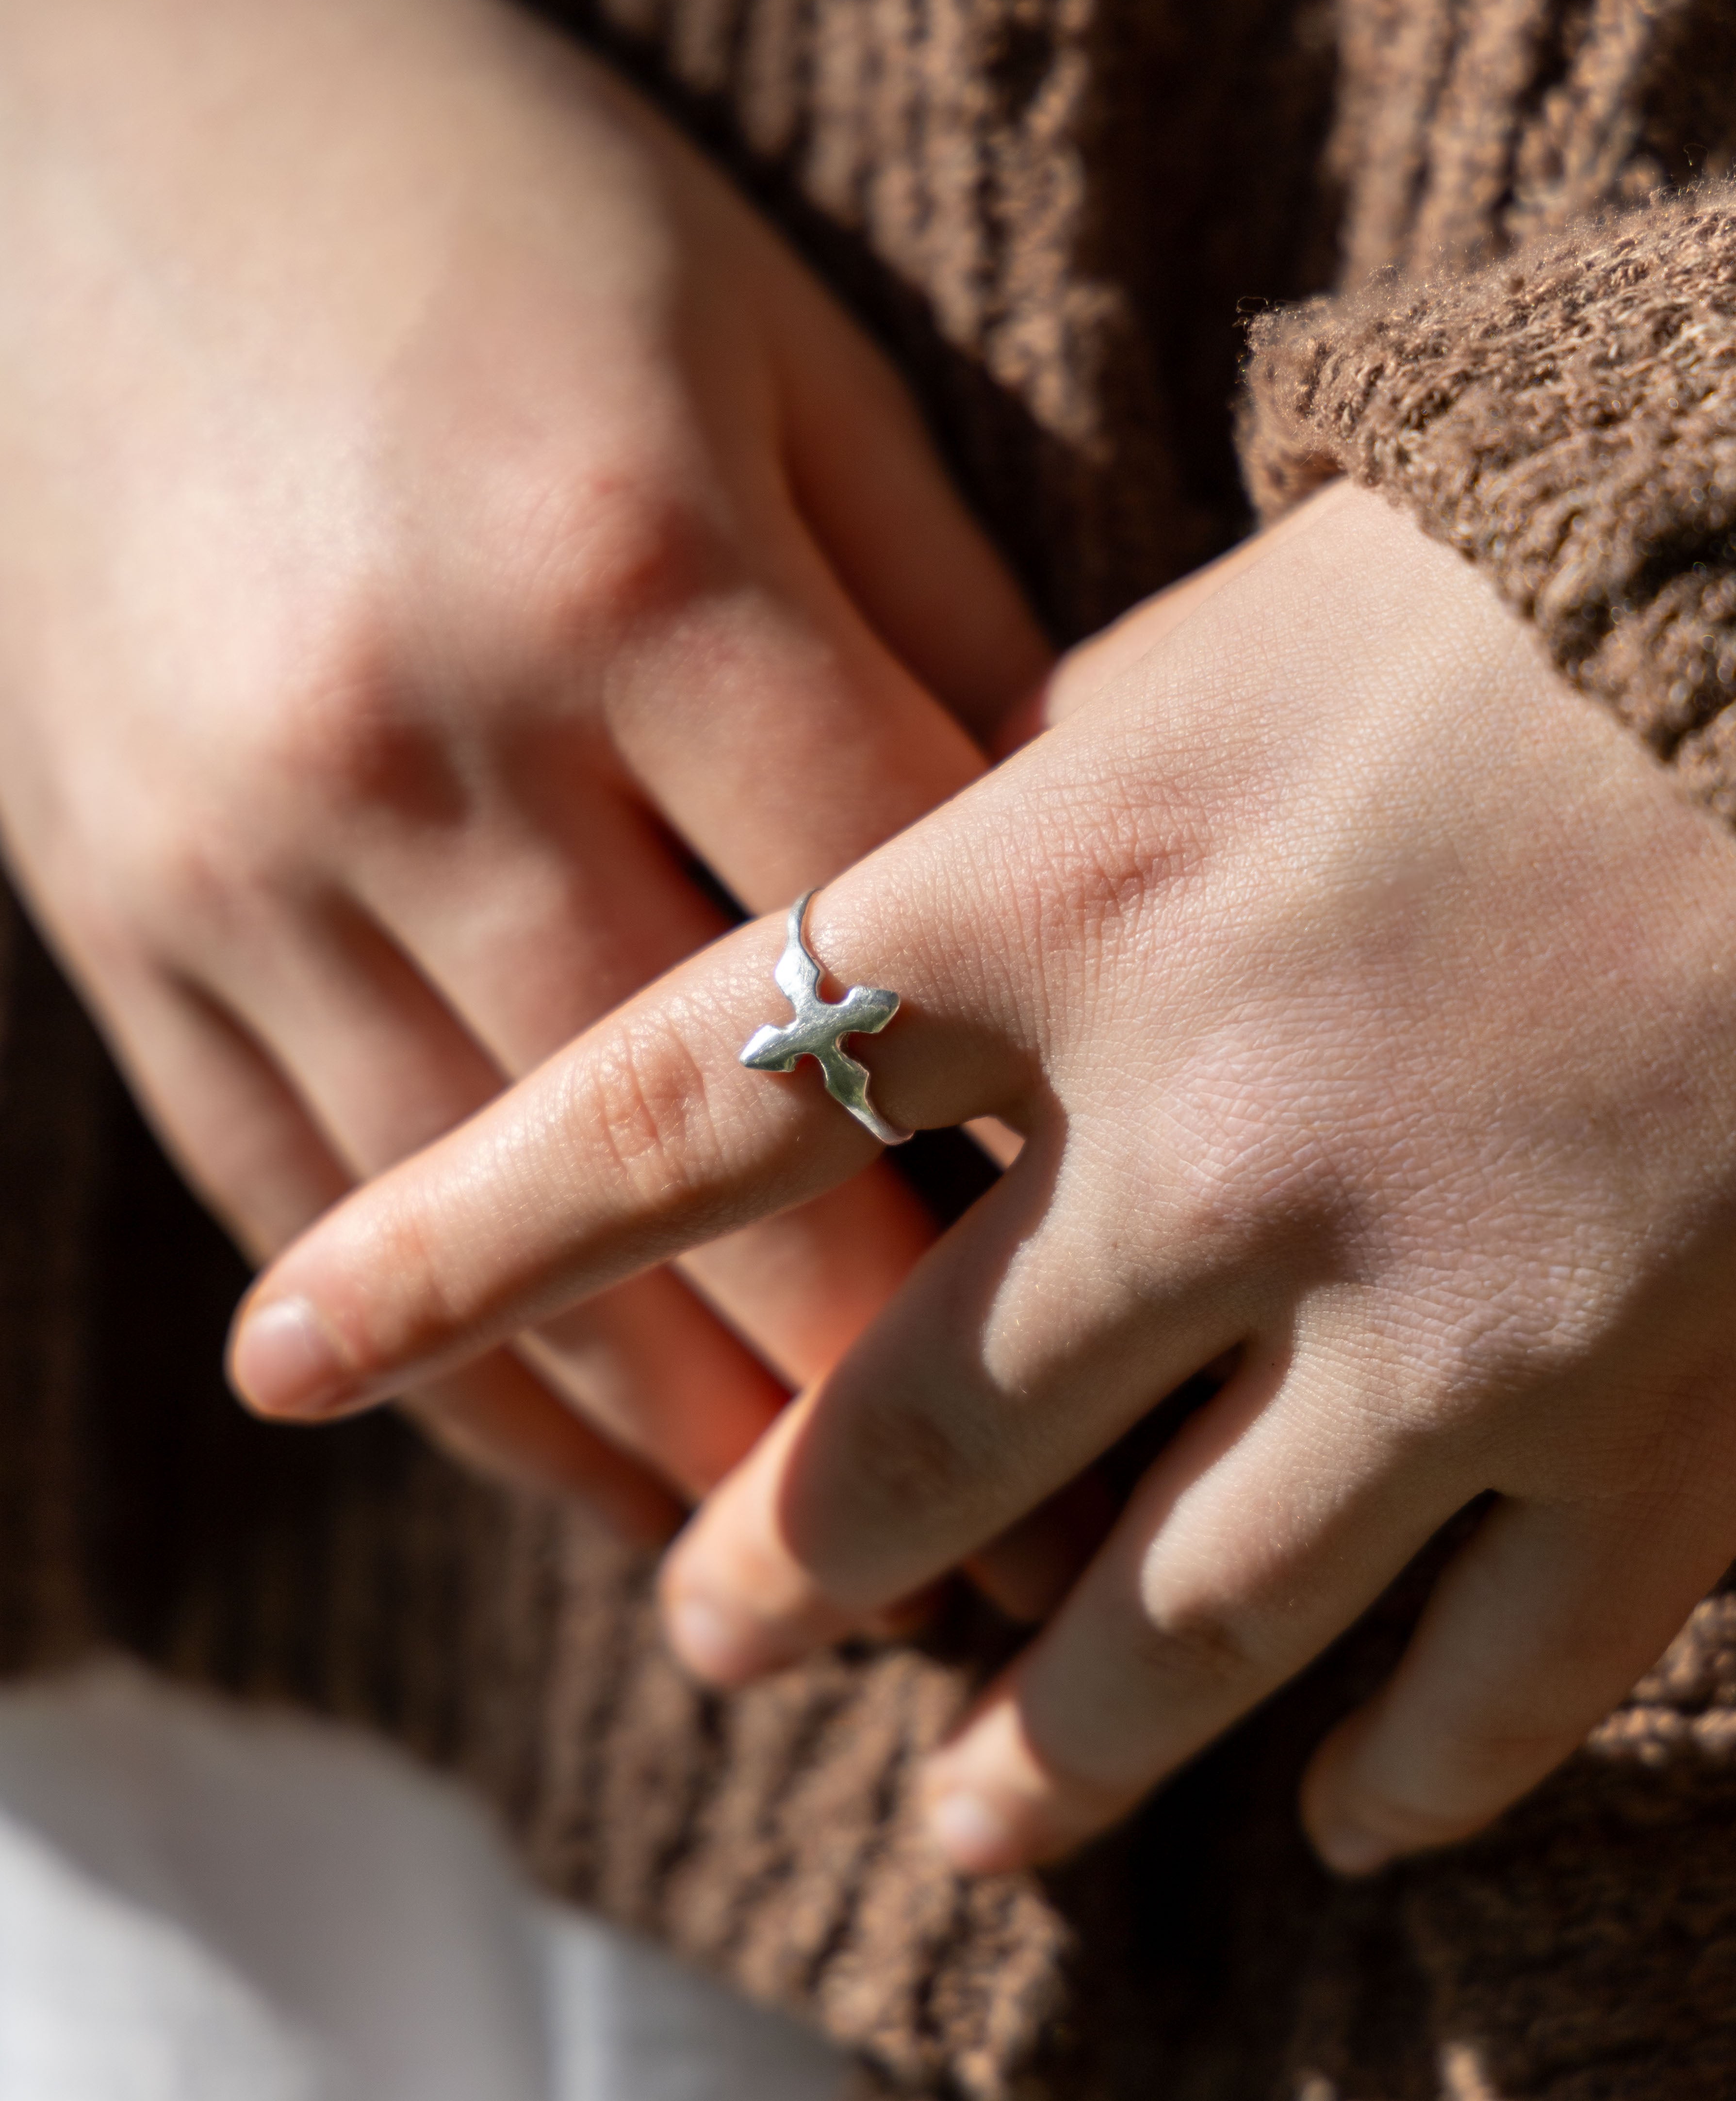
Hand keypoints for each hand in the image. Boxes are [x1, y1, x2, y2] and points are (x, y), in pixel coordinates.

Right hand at [0, 0, 1044, 1527]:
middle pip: (703, 1158)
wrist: (88, 147)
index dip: (1036, 1166)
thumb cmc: (499, 219)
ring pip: (497, 1243)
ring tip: (817, 1578)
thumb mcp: (769, 359)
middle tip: (1012, 1556)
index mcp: (633, 565)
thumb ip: (921, 633)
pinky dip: (461, 1373)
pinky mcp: (123, 924)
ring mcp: (244, 855)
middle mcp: (427, 739)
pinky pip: (313, 1205)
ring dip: (676, 1436)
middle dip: (875, 1390)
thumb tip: (1048, 901)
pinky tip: (596, 1466)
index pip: (889, 961)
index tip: (1145, 1315)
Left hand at [226, 481, 1735, 1875]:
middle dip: (774, 1566)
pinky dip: (1400, 1766)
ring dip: (1038, 1753)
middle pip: (901, 1436)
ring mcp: (1448, 1300)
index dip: (450, 1247)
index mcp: (1064, 898)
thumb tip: (875, 983)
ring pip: (1169, 1622)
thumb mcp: (1201, 669)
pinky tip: (1330, 1811)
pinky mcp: (1656, 1406)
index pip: (671, 1110)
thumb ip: (1013, 837)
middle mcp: (1220, 1132)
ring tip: (959, 1823)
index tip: (281, 1358)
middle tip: (712, 1628)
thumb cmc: (1500, 609)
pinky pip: (1490, 1673)